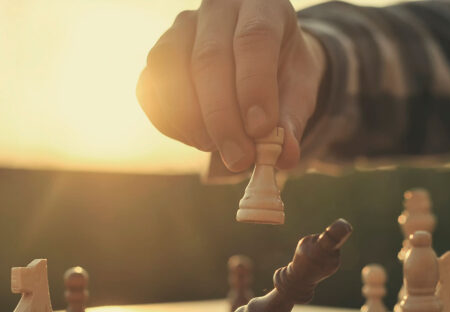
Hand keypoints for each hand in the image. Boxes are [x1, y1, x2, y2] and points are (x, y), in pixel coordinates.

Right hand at [136, 0, 326, 171]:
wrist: (259, 64)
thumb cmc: (281, 75)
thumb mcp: (299, 93)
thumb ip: (291, 122)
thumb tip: (284, 156)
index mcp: (262, 6)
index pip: (253, 39)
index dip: (254, 87)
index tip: (261, 131)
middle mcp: (217, 10)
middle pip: (209, 59)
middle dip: (223, 118)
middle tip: (239, 158)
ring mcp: (180, 30)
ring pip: (172, 70)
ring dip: (193, 121)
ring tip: (217, 147)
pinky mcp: (157, 57)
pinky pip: (150, 89)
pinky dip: (170, 121)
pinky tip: (195, 138)